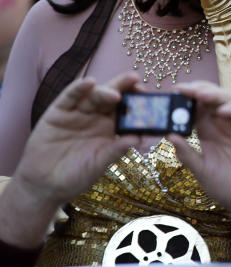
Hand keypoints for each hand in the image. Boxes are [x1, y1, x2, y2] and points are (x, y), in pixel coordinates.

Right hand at [0, 74, 139, 248]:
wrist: (44, 185)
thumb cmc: (76, 175)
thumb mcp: (99, 164)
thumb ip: (115, 150)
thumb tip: (138, 139)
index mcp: (111, 126)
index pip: (127, 109)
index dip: (138, 102)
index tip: (151, 98)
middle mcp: (96, 115)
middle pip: (112, 96)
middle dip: (125, 87)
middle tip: (136, 81)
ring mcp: (77, 112)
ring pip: (94, 94)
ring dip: (105, 89)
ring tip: (116, 92)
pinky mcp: (57, 112)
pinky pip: (69, 97)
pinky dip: (78, 88)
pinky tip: (89, 83)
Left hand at [168, 82, 230, 248]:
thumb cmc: (227, 186)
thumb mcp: (201, 171)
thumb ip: (187, 154)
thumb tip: (168, 136)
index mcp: (207, 131)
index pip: (195, 108)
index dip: (183, 100)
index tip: (170, 95)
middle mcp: (223, 123)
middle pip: (210, 98)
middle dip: (196, 91)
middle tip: (182, 89)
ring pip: (227, 99)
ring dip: (213, 94)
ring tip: (199, 95)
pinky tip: (222, 112)